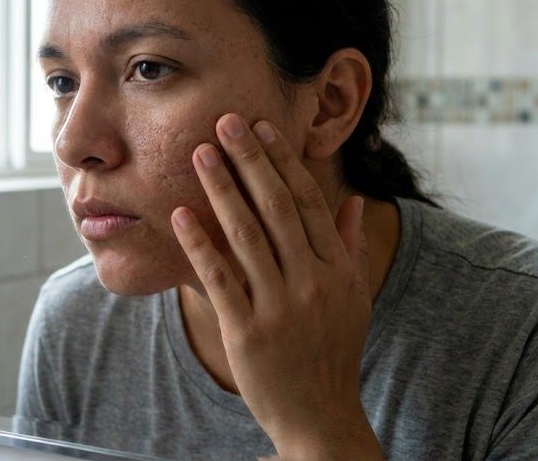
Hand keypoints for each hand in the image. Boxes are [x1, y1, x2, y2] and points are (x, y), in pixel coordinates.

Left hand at [171, 113, 384, 459]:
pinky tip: (181, 213)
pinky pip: (220, 278)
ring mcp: (280, 307)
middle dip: (249, 160)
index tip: (262, 129)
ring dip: (221, 188)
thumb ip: (353, 246)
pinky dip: (199, 243)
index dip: (283, 162)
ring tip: (200, 154)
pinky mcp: (248, 332)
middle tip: (225, 122)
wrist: (320, 416)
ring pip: (246, 235)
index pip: (308, 202)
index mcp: (338, 269)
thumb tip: (357, 200)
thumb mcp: (354, 297)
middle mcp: (312, 282)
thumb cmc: (333, 351)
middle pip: (277, 208)